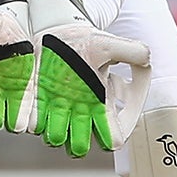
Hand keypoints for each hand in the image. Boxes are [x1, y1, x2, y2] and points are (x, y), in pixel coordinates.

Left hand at [26, 0, 151, 155]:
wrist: (56, 29)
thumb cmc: (85, 40)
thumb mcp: (110, 44)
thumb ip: (133, 52)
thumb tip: (147, 63)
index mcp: (101, 105)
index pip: (111, 138)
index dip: (111, 136)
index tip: (106, 124)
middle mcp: (79, 111)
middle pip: (79, 147)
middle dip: (76, 142)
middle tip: (74, 124)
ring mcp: (56, 108)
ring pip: (54, 138)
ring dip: (52, 132)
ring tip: (51, 115)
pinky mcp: (35, 101)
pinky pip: (32, 122)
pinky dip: (29, 123)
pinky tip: (30, 114)